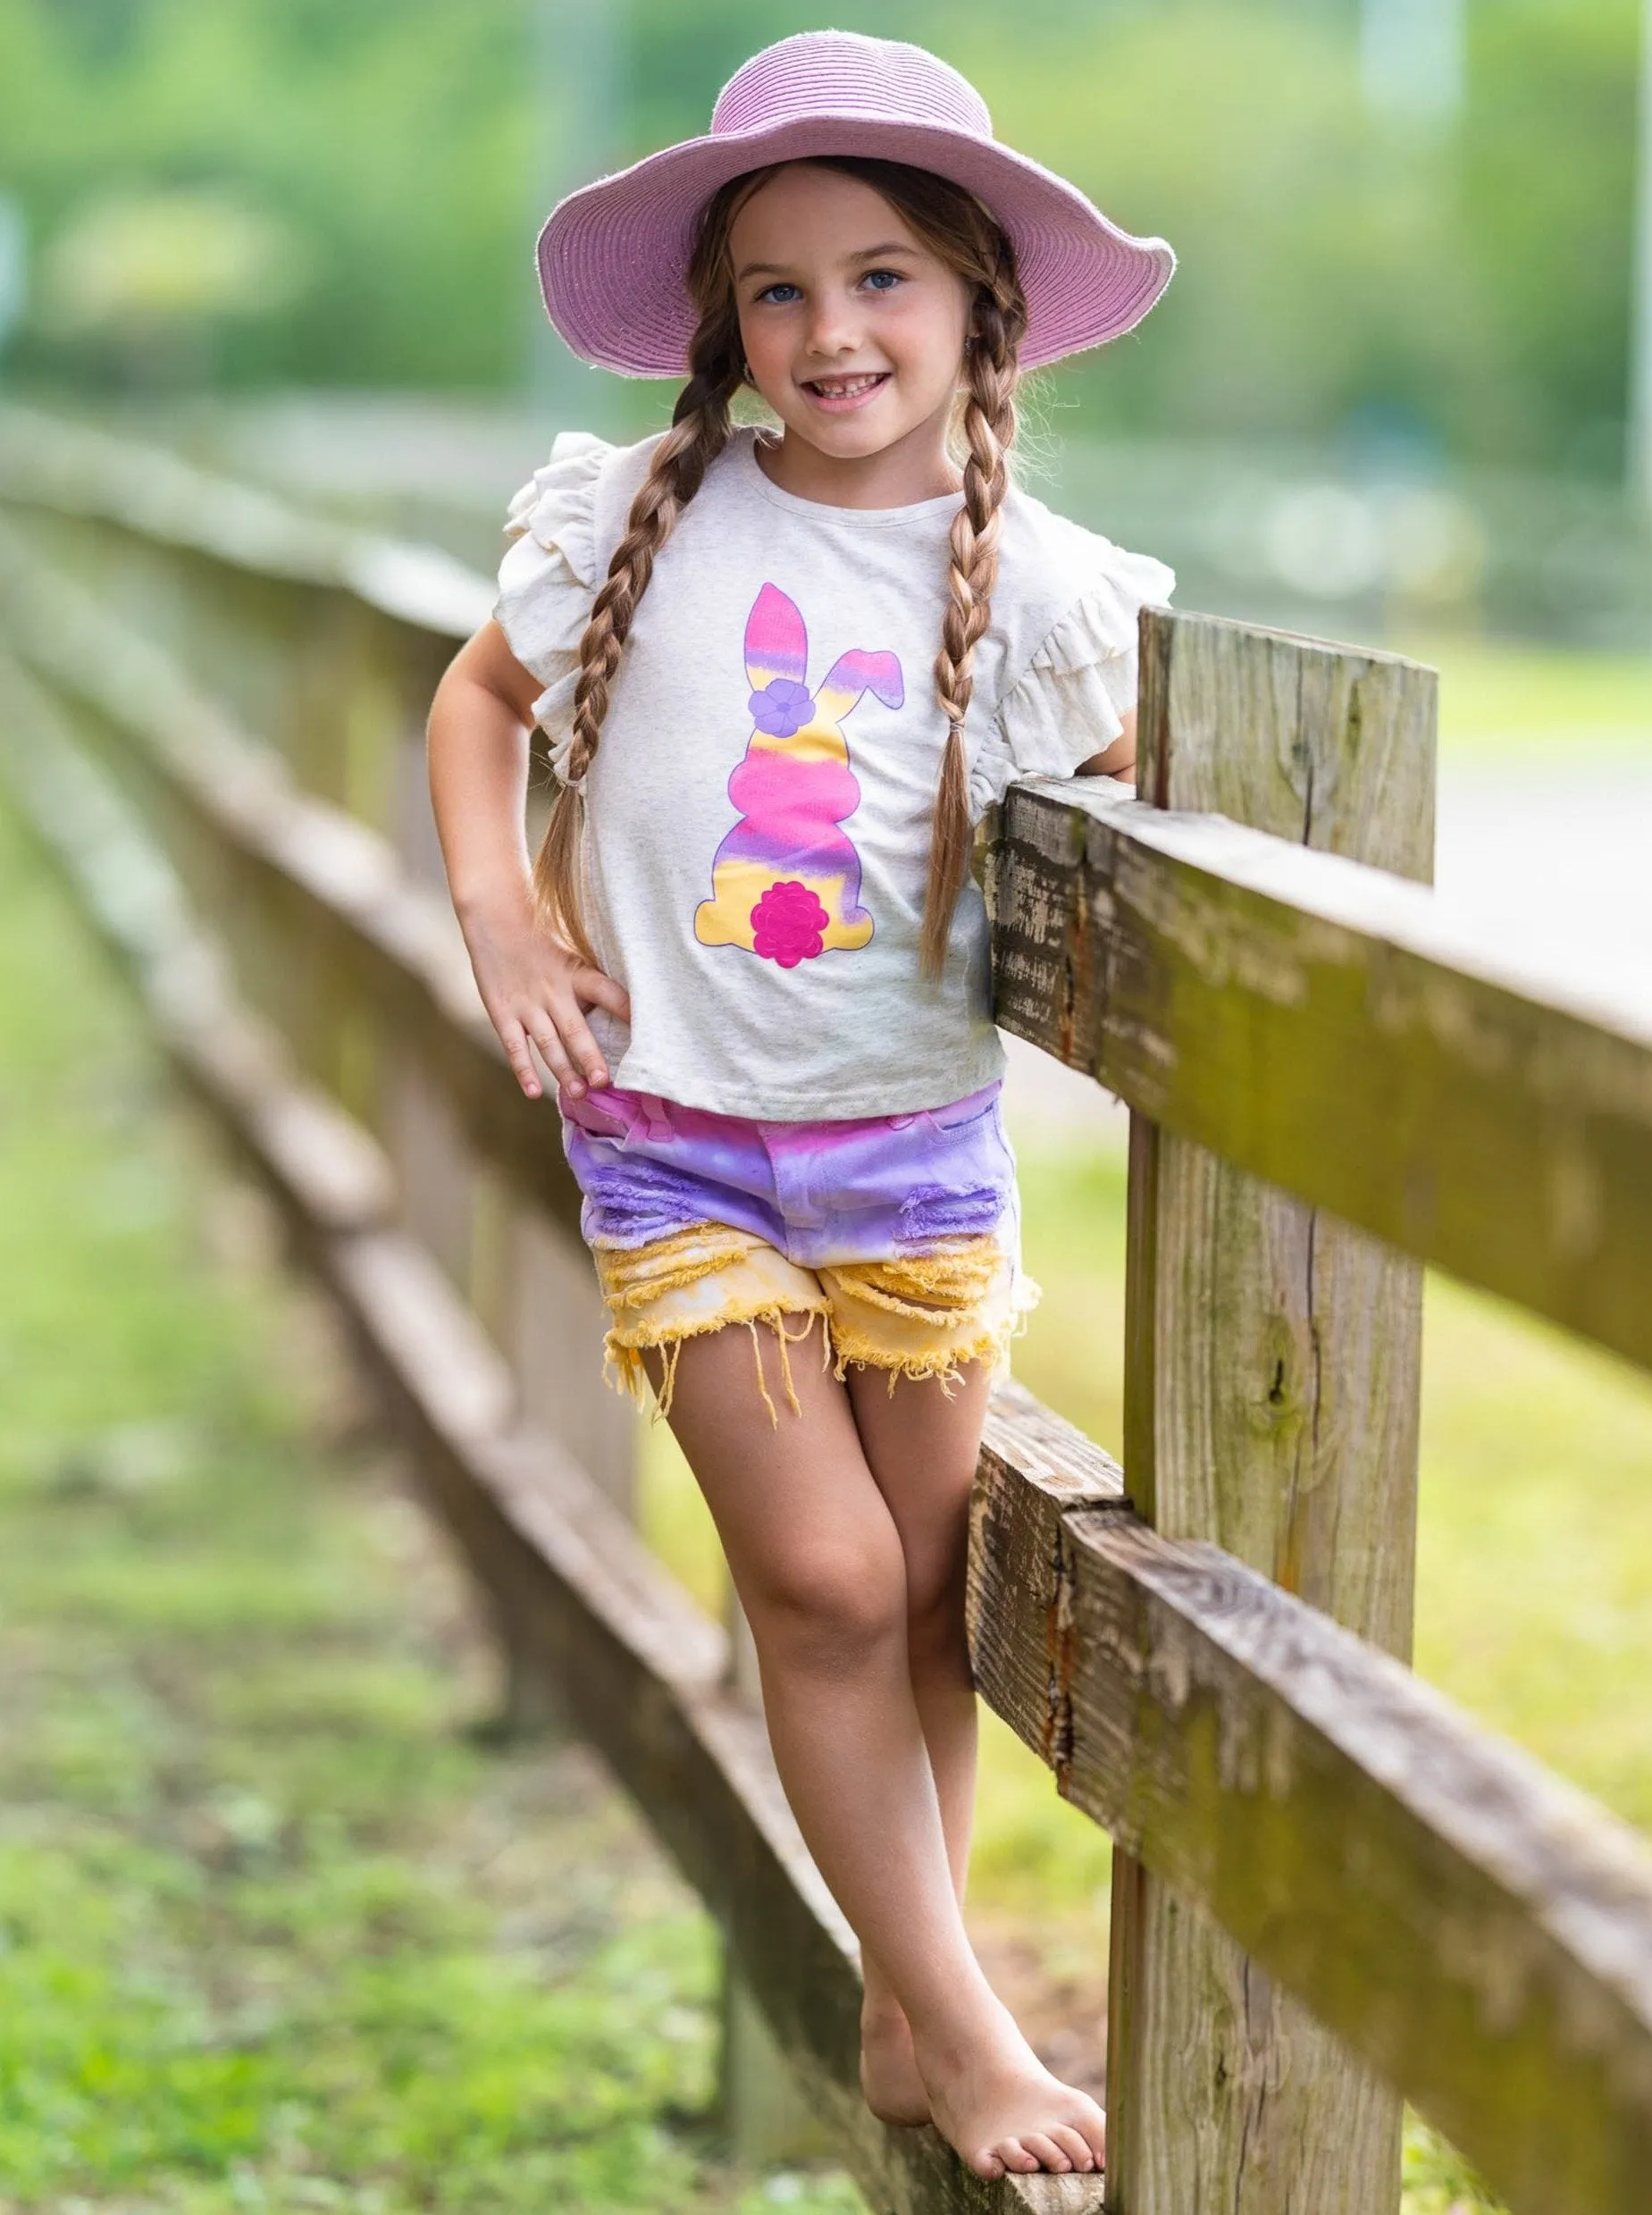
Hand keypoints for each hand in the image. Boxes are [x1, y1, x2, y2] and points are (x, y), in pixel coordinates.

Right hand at [459, 892, 630, 1100]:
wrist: (495, 920)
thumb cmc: (542, 943)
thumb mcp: (573, 955)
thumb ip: (592, 984)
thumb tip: (627, 1011)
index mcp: (576, 974)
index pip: (607, 993)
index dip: (627, 1011)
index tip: (647, 1033)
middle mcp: (553, 992)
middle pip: (575, 1028)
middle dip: (590, 1056)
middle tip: (604, 1081)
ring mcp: (527, 1005)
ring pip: (548, 1043)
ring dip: (563, 1070)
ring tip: (579, 1093)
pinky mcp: (502, 1013)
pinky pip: (515, 1046)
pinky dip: (523, 1070)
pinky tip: (533, 1092)